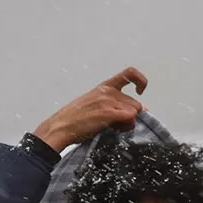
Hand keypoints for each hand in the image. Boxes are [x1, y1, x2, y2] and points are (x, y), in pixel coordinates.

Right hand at [32, 67, 147, 152]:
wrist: (61, 127)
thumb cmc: (75, 120)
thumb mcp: (94, 105)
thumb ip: (115, 104)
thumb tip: (139, 111)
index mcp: (104, 87)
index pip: (130, 73)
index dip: (141, 81)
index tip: (140, 91)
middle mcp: (107, 91)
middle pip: (136, 103)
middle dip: (131, 116)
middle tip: (118, 124)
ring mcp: (108, 101)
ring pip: (135, 112)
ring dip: (128, 123)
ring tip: (113, 127)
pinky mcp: (108, 113)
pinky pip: (130, 118)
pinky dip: (126, 126)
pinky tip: (115, 129)